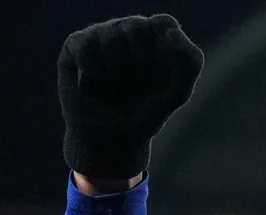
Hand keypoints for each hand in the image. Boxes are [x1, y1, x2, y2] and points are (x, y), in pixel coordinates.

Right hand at [58, 14, 203, 181]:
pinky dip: (94, 75)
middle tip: (136, 85)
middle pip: (137, 27)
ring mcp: (100, 34)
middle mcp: (127, 29)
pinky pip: (86, 48)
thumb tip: (171, 31)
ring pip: (110, 38)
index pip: (164, 23)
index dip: (163, 50)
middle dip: (140, 65)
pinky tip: (94, 87)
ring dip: (117, 74)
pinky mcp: (76, 44)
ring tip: (115, 87)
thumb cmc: (145, 113)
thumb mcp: (177, 93)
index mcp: (156, 37)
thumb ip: (190, 62)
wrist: (111, 139)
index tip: (160, 77)